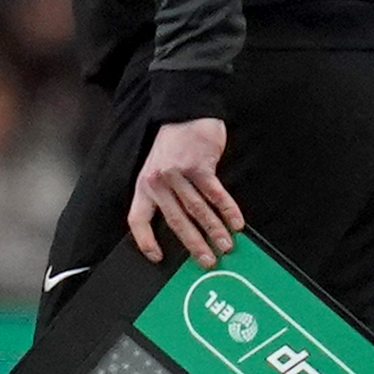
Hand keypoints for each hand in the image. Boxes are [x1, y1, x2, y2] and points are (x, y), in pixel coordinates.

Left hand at [127, 116, 241, 267]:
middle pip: (175, 220)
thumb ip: (165, 195)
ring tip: (226, 245)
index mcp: (144, 186)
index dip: (145, 240)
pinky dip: (227, 209)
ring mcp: (178, 173)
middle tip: (207, 261)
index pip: (138, 219)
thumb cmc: (174, 146)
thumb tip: (184, 228)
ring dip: (214, 230)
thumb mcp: (158, 169)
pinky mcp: (198, 165)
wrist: (186, 113)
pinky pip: (215, 193)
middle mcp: (158, 181)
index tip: (156, 257)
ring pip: (198, 209)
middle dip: (193, 244)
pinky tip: (236, 222)